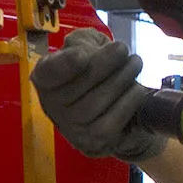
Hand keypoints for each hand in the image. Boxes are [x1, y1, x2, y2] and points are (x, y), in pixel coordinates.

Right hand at [31, 28, 165, 163]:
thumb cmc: (97, 73)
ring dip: (121, 79)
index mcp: (45, 78)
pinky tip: (136, 89)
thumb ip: (84, 42)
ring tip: (135, 63)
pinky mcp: (94, 141)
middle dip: (105, 63)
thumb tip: (89, 51)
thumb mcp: (87, 47)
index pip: (48, 73)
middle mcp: (53, 106)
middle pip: (78, 85)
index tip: (81, 55)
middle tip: (123, 49)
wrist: (115, 111)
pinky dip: (129, 101)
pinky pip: (113, 120)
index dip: (64, 65)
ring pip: (96, 103)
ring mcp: (72, 127)